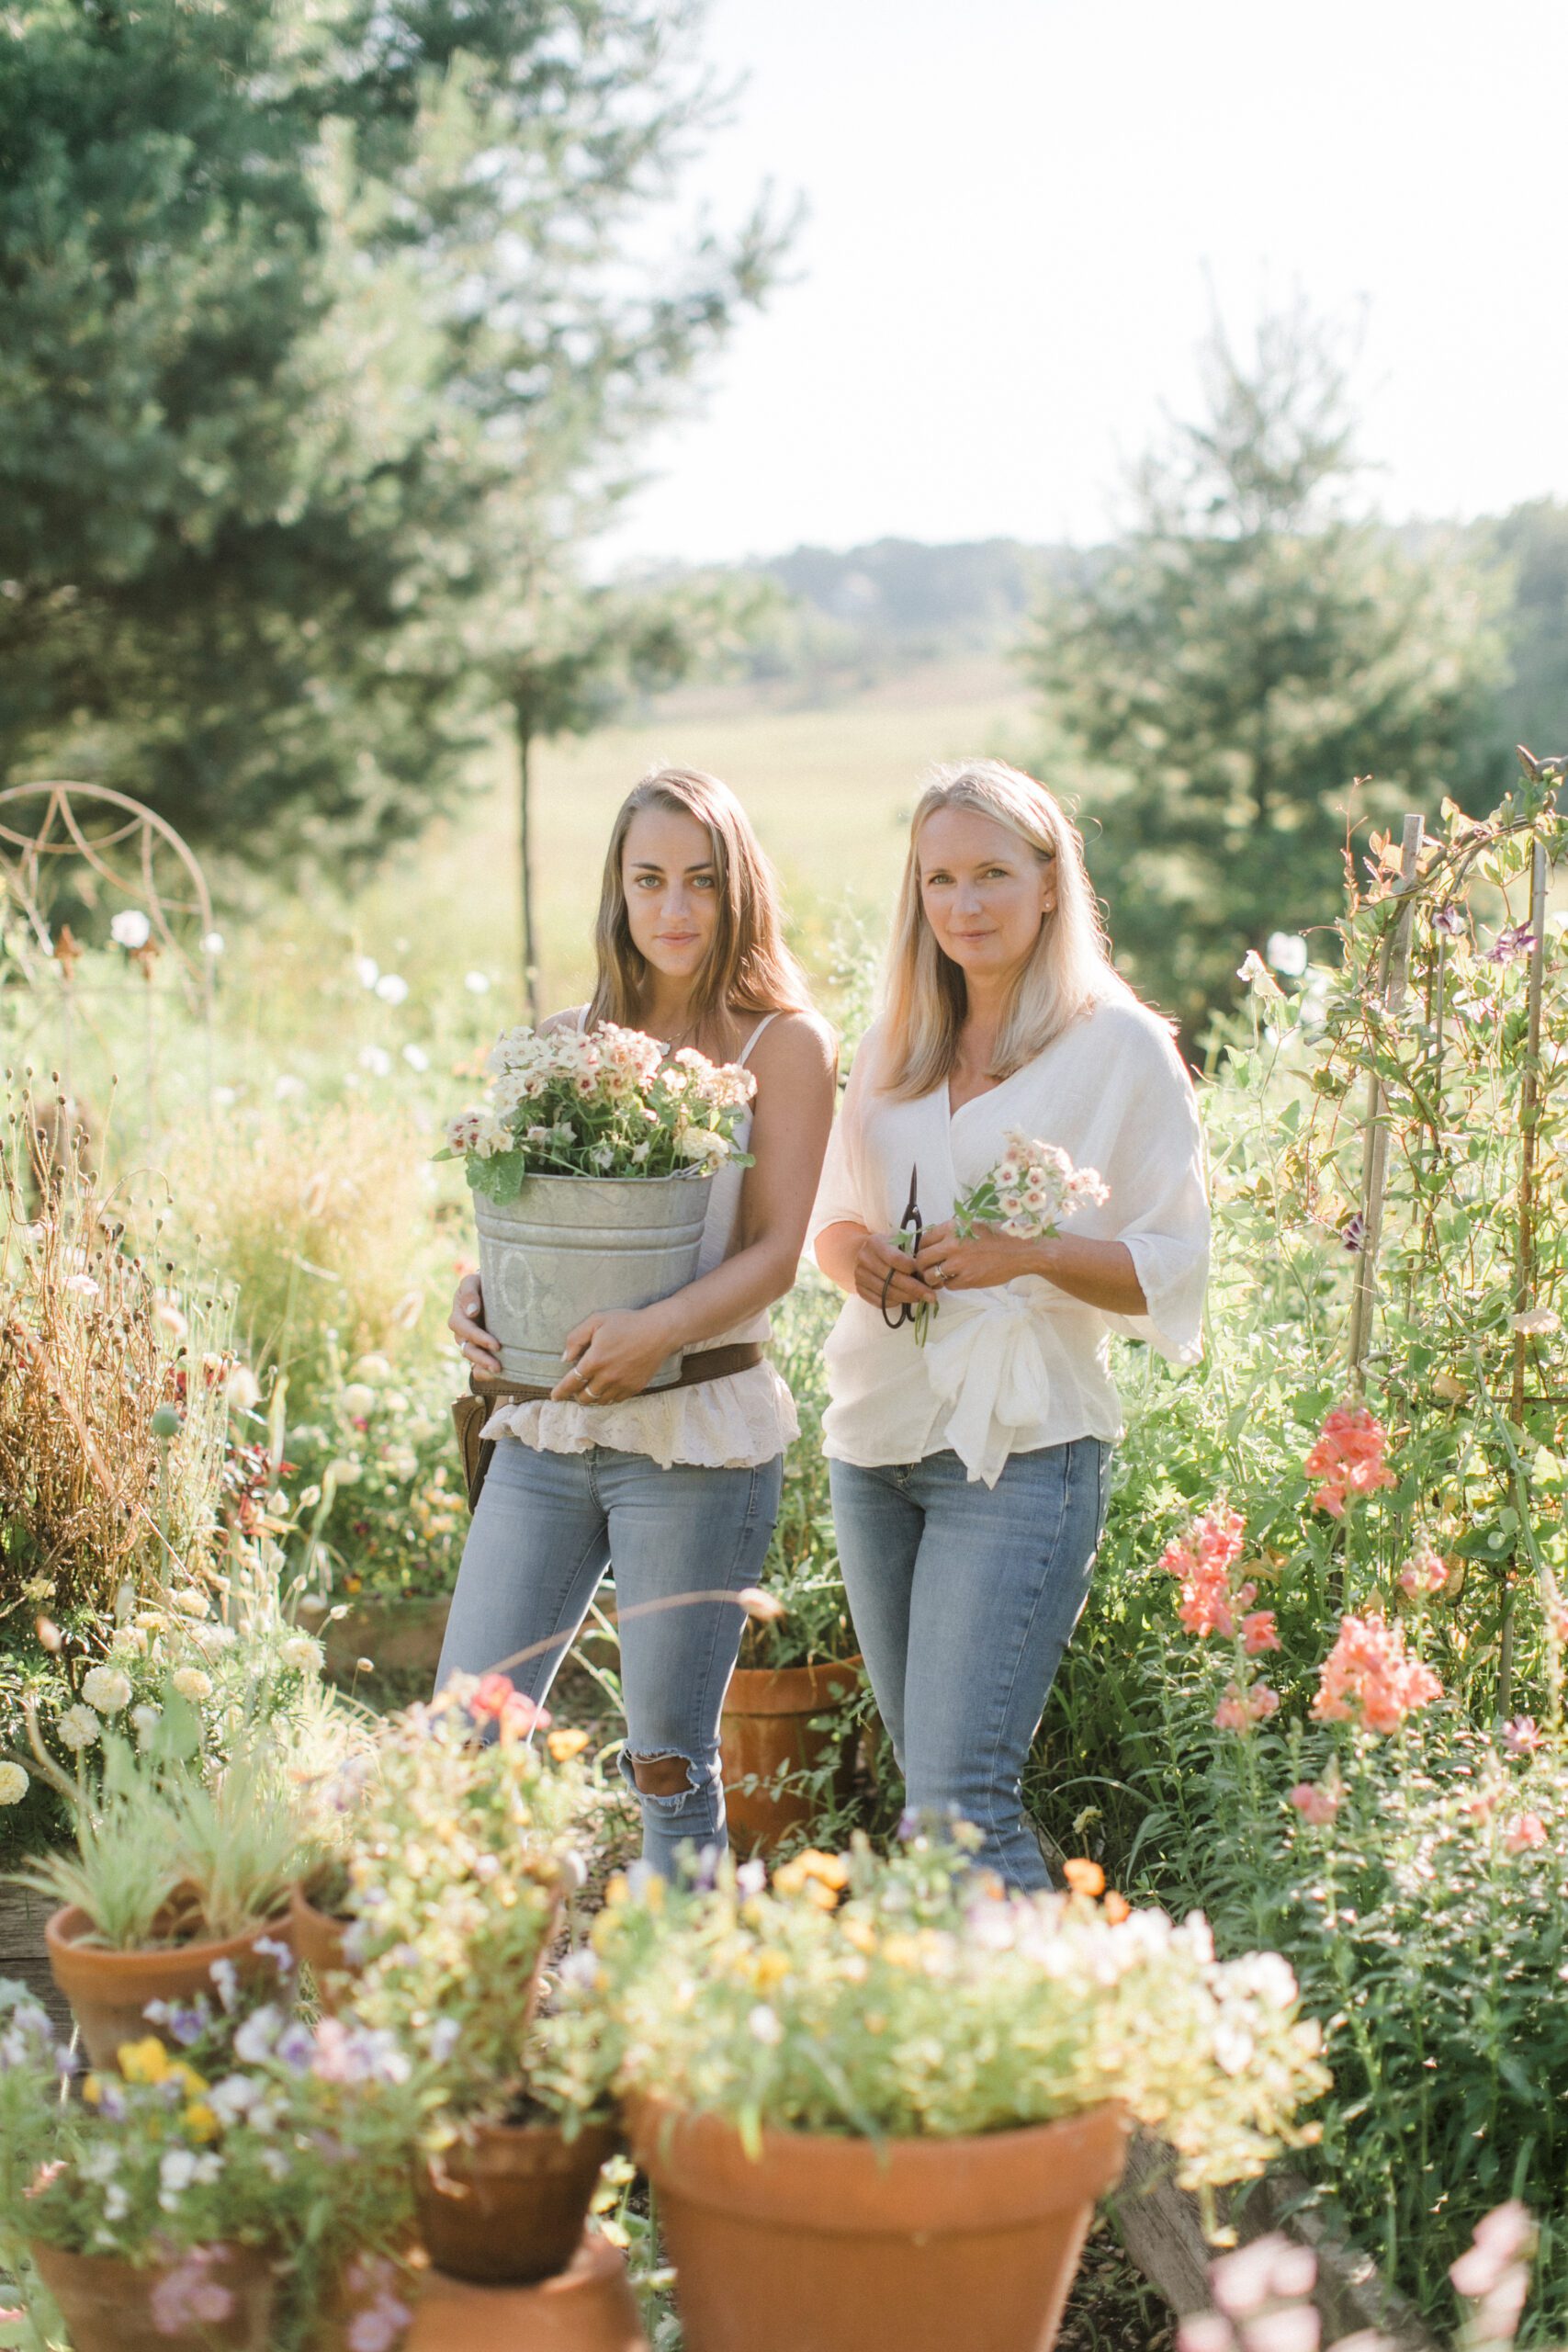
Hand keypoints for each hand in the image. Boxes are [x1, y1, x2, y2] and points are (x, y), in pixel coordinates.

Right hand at [450, 1272, 500, 1372]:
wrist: (490, 1288)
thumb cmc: (480, 1283)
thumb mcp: (472, 1282)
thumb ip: (469, 1293)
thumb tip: (472, 1312)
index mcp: (458, 1317)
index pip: (466, 1331)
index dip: (479, 1338)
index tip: (496, 1345)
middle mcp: (462, 1333)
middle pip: (468, 1350)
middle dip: (482, 1359)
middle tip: (498, 1367)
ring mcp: (470, 1342)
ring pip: (473, 1359)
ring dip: (484, 1366)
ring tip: (499, 1372)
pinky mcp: (480, 1349)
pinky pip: (477, 1365)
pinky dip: (484, 1372)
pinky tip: (496, 1376)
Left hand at [551, 1308, 675, 1404]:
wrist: (659, 1331)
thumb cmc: (627, 1322)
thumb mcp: (596, 1321)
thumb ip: (576, 1339)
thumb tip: (566, 1358)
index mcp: (595, 1361)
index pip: (571, 1383)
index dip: (560, 1392)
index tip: (554, 1397)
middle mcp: (607, 1377)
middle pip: (585, 1397)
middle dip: (576, 1395)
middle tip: (575, 1389)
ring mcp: (622, 1384)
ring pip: (600, 1401)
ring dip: (592, 1398)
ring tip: (590, 1390)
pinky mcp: (635, 1387)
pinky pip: (616, 1400)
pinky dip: (608, 1397)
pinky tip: (607, 1389)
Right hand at [851, 1231, 936, 1313]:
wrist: (865, 1253)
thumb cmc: (889, 1248)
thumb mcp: (899, 1244)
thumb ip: (914, 1258)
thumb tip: (937, 1280)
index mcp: (875, 1243)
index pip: (895, 1259)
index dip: (913, 1269)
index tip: (927, 1275)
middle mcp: (864, 1258)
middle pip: (892, 1278)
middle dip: (915, 1289)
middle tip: (931, 1296)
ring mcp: (859, 1275)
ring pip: (886, 1292)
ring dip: (907, 1298)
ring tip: (920, 1298)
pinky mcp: (859, 1289)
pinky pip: (879, 1301)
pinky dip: (894, 1303)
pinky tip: (904, 1300)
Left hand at [913, 1219, 1040, 1293]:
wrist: (1021, 1251)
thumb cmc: (998, 1236)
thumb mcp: (972, 1225)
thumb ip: (952, 1233)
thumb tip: (933, 1244)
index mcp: (952, 1227)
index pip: (923, 1240)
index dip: (923, 1249)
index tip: (928, 1255)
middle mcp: (951, 1244)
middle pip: (921, 1259)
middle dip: (923, 1266)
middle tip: (929, 1269)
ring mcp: (958, 1263)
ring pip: (930, 1275)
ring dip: (933, 1278)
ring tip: (941, 1277)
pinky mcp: (966, 1280)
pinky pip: (948, 1285)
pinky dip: (951, 1284)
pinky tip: (960, 1279)